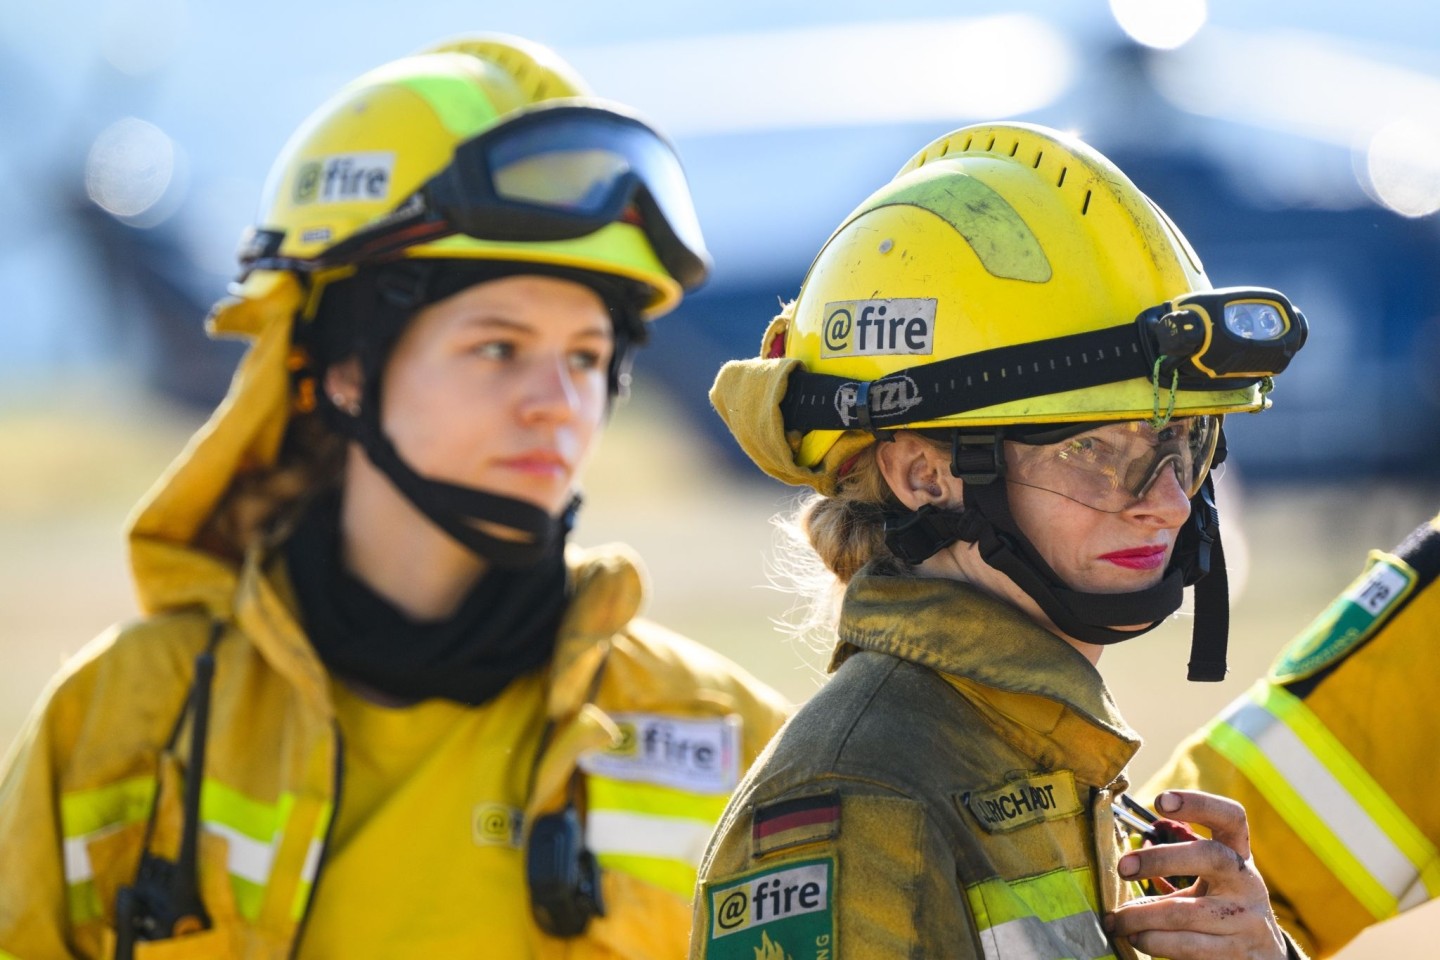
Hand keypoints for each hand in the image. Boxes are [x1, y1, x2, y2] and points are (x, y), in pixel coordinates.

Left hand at [1105, 790, 1288, 958]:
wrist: (1264, 956)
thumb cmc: (1223, 905)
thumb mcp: (1213, 878)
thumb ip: (1178, 864)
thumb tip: (1123, 865)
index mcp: (1239, 855)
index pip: (1231, 817)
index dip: (1198, 803)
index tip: (1160, 802)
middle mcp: (1247, 882)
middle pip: (1208, 856)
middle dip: (1160, 859)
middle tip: (1123, 867)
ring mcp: (1245, 919)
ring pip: (1184, 912)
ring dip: (1140, 916)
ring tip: (1115, 920)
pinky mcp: (1235, 954)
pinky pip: (1186, 946)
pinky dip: (1153, 942)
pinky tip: (1136, 938)